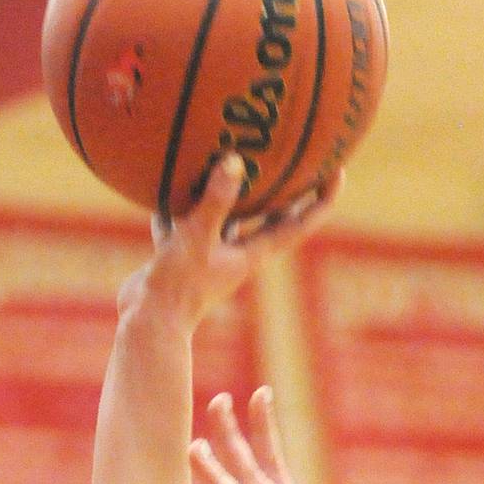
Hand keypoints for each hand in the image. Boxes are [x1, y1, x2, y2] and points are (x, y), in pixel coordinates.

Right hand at [118, 155, 341, 328]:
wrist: (147, 322)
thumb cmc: (177, 285)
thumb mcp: (197, 237)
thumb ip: (216, 201)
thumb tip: (234, 162)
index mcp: (253, 255)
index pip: (298, 224)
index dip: (319, 200)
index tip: (336, 172)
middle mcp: (237, 255)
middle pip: (271, 219)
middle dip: (286, 192)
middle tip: (299, 161)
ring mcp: (210, 256)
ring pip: (227, 219)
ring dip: (231, 194)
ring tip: (235, 161)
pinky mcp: (182, 256)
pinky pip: (185, 223)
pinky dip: (180, 204)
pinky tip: (169, 180)